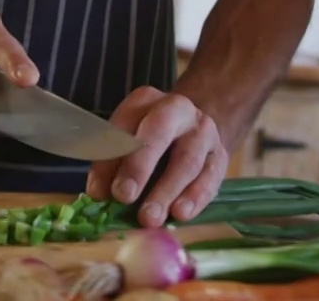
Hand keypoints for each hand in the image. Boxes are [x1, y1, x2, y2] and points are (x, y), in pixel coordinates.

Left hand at [85, 86, 227, 227]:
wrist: (192, 131)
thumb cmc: (150, 139)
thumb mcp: (125, 141)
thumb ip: (109, 164)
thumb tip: (98, 193)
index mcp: (146, 101)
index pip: (126, 124)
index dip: (113, 156)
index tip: (104, 190)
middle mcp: (178, 109)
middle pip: (160, 131)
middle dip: (140, 165)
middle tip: (124, 197)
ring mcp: (203, 132)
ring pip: (188, 159)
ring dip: (167, 190)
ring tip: (150, 217)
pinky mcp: (220, 155)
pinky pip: (210, 177)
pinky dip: (195, 197)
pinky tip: (181, 214)